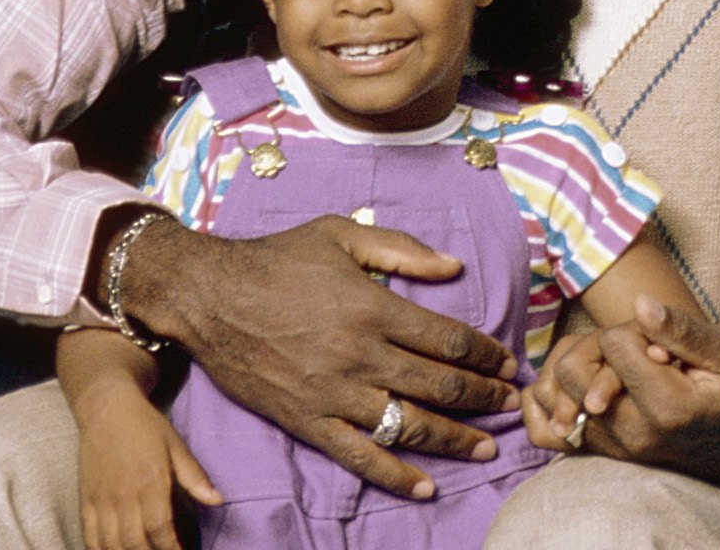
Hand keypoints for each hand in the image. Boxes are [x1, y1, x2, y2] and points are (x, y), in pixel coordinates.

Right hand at [73, 381, 219, 549]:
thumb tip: (218, 500)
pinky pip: (88, 534)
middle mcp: (124, 494)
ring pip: (110, 543)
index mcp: (150, 481)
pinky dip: (98, 549)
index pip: (160, 528)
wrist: (107, 407)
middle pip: (134, 541)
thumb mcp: (176, 446)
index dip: (171, 548)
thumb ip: (194, 476)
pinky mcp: (86, 498)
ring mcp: (102, 498)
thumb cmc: (145, 425)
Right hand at [124, 216, 517, 500]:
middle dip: (484, 399)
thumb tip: (453, 265)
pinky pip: (359, 457)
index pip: (449, 339)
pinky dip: (395, 475)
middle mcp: (359, 354)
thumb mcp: (339, 234)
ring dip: (454, 440)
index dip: (486, 355)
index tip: (507, 363)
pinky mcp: (307, 421)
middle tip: (511, 406)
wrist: (207, 295)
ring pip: (408, 425)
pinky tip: (425, 485)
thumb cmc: (275, 259)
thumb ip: (400, 249)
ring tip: (486, 448)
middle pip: (439, 385)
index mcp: (373, 307)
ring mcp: (333, 393)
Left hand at [534, 294, 719, 492]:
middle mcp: (630, 431)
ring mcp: (610, 447)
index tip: (656, 341)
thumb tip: (640, 304)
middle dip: (594, 343)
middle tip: (627, 346)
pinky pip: (542, 430)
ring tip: (605, 362)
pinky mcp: (598, 453)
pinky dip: (543, 401)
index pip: (613, 343)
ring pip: (552, 391)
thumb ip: (681, 329)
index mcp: (666, 405)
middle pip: (572, 368)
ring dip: (571, 365)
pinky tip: (566, 384)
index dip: (630, 329)